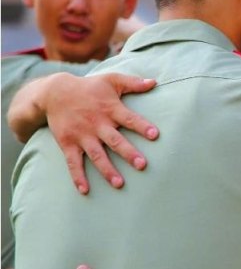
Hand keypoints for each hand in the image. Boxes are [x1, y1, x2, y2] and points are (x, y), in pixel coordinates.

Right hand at [39, 73, 157, 193]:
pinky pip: (73, 162)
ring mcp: (82, 136)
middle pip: (115, 141)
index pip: (130, 119)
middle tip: (142, 165)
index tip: (155, 135)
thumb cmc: (89, 87)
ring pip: (96, 155)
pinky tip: (85, 190)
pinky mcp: (68, 143)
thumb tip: (155, 82)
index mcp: (110, 109)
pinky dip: (78, 176)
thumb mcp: (111, 80)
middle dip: (128, 153)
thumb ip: (133, 82)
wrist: (55, 93)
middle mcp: (97, 124)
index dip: (142, 126)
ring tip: (119, 184)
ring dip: (107, 170)